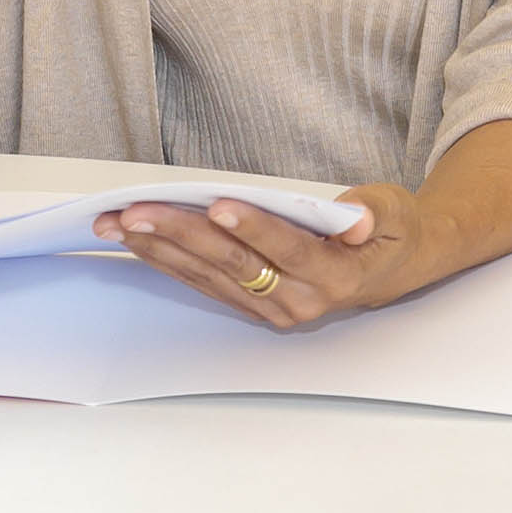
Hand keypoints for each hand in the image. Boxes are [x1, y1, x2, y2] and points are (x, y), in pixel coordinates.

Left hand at [95, 182, 428, 329]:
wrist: (394, 266)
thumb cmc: (388, 231)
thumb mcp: (391, 211)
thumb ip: (372, 213)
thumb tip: (355, 218)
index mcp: (335, 277)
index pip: (287, 249)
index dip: (253, 227)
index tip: (218, 204)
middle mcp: (299, 301)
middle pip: (233, 264)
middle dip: (180, 235)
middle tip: (136, 212)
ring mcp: (272, 308)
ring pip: (208, 275)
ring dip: (159, 248)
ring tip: (117, 224)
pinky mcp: (252, 305)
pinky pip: (204, 281)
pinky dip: (167, 259)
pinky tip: (136, 239)